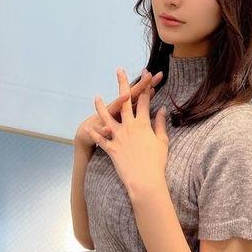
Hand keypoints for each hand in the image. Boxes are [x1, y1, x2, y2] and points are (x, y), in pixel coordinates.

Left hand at [88, 67, 168, 199]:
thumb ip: (161, 124)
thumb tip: (162, 110)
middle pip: (125, 101)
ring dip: (101, 106)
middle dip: (122, 84)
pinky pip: (101, 139)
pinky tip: (89, 128)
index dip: (145, 86)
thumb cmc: (157, 162)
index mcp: (143, 124)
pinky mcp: (111, 149)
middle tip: (119, 71)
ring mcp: (118, 137)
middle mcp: (129, 126)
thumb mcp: (162, 142)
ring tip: (96, 97)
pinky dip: (95, 134)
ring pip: (107, 118)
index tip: (145, 74)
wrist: (145, 180)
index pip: (144, 101)